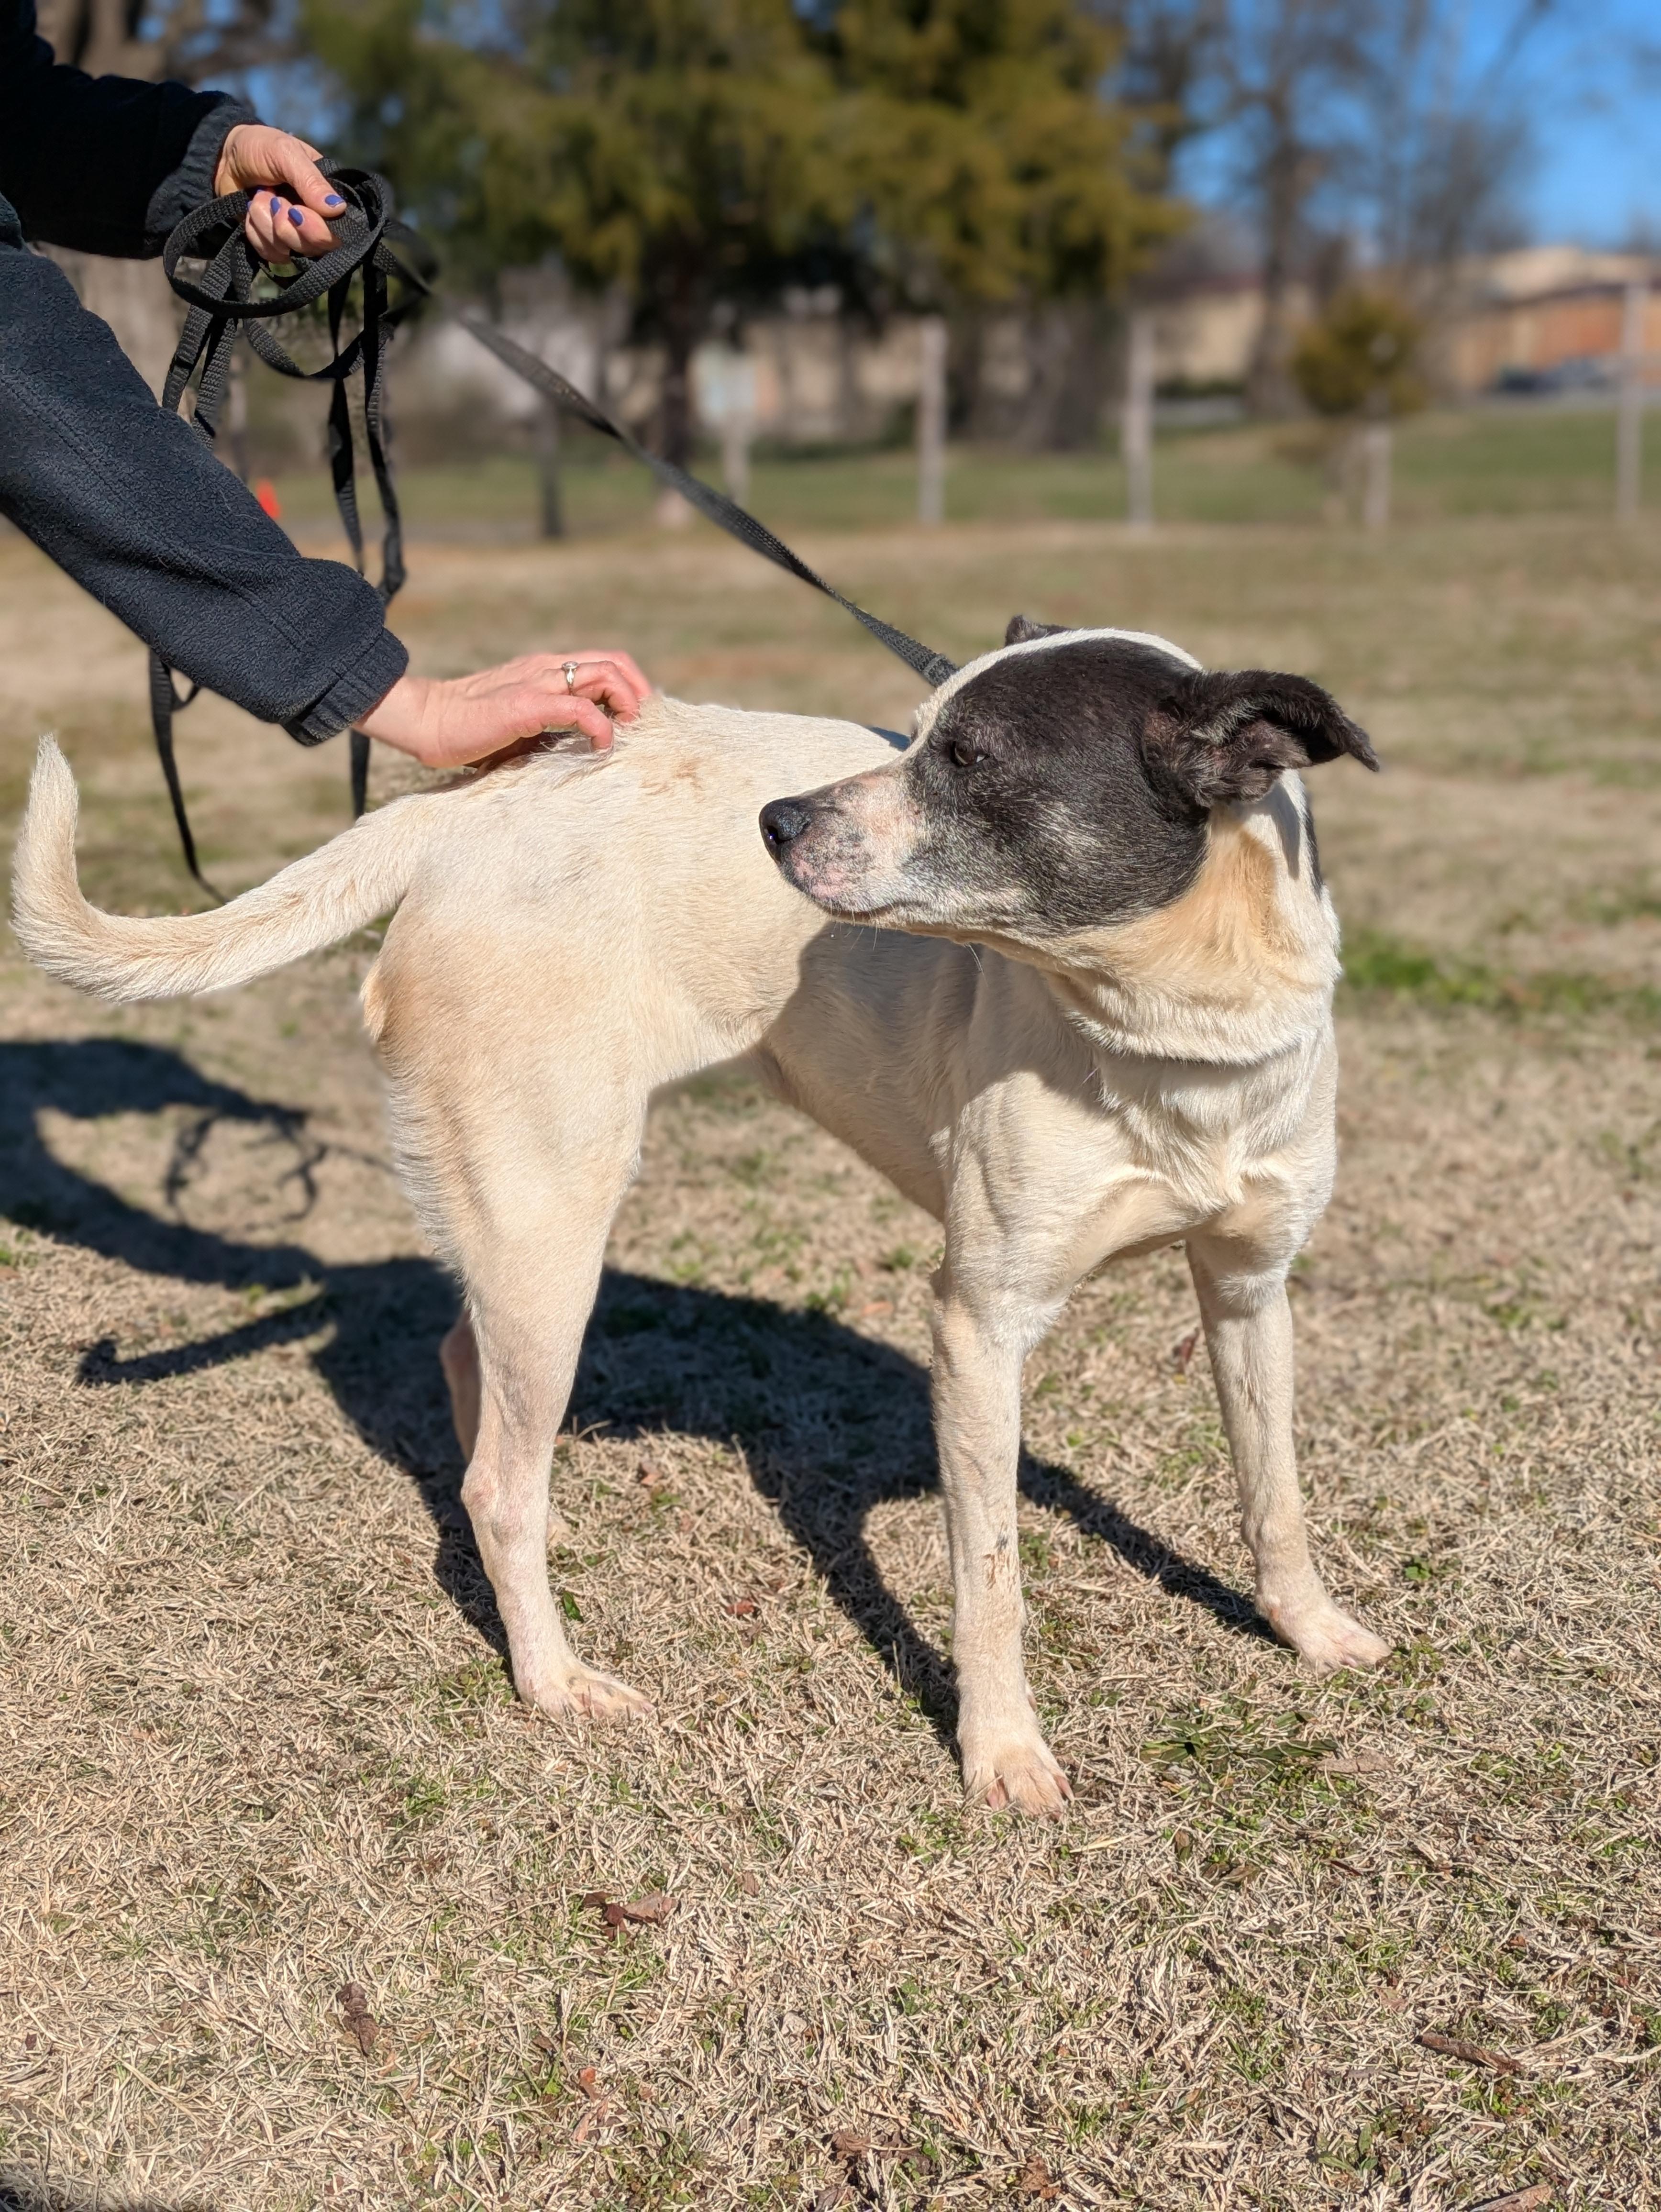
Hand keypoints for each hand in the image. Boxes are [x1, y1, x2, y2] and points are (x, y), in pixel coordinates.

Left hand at [214, 123, 344, 261]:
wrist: (223, 158)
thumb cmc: (258, 147)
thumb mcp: (285, 154)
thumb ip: (311, 181)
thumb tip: (338, 209)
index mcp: (327, 196)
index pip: (337, 231)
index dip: (318, 230)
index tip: (296, 211)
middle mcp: (316, 219)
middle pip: (315, 247)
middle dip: (286, 226)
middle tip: (273, 199)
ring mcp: (295, 235)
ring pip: (290, 252)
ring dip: (266, 225)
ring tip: (258, 198)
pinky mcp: (275, 244)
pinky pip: (271, 255)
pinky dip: (256, 234)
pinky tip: (252, 213)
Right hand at [358, 652, 652, 768]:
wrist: (425, 721)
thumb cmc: (468, 730)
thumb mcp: (520, 723)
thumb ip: (550, 725)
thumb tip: (583, 746)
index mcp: (545, 669)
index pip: (604, 663)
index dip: (630, 687)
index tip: (634, 720)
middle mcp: (546, 668)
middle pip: (614, 663)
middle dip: (639, 694)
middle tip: (641, 727)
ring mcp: (537, 682)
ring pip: (604, 676)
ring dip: (627, 706)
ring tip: (626, 735)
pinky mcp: (527, 705)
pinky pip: (580, 710)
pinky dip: (601, 729)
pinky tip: (600, 748)